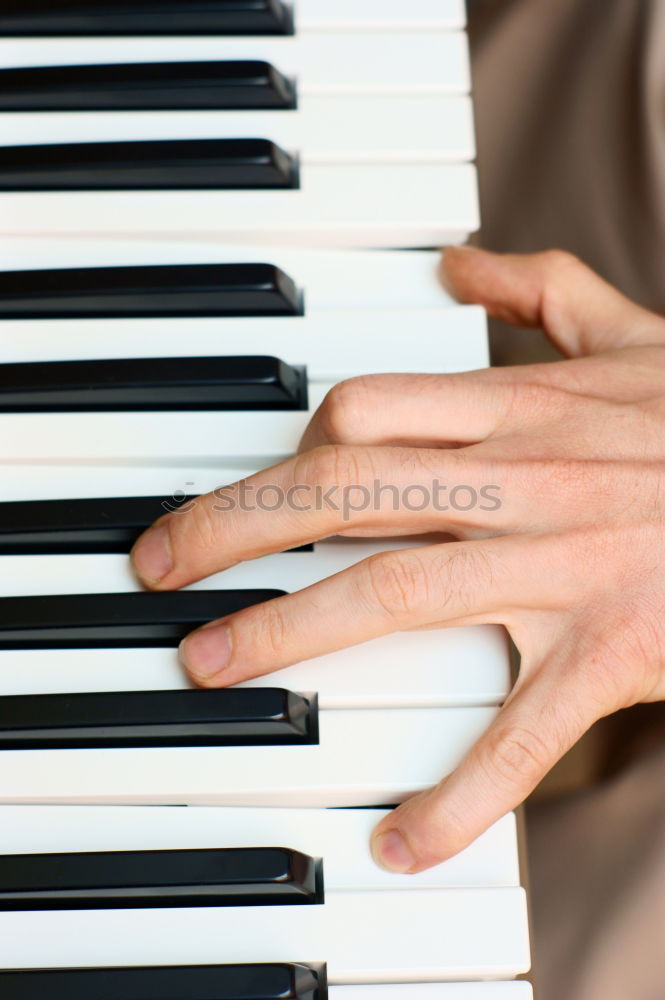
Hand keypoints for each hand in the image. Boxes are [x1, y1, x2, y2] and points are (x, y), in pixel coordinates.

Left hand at [131, 247, 664, 872]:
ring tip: (211, 664)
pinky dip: (459, 791)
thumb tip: (462, 266)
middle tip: (158, 565)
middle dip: (234, 526)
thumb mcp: (637, 335)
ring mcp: (566, 564)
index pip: (363, 412)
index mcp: (524, 408)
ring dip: (287, 631)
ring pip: (394, 589)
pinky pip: (521, 729)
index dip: (290, 449)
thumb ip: (544, 291)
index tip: (256, 489)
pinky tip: (402, 839)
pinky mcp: (614, 648)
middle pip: (343, 490)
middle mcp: (526, 477)